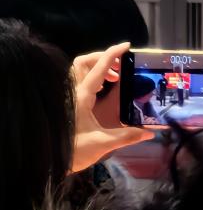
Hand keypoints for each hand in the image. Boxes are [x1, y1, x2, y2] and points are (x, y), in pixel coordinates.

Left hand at [71, 43, 153, 172]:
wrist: (46, 163)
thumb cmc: (72, 151)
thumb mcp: (102, 144)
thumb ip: (127, 136)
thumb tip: (149, 134)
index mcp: (82, 97)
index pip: (99, 67)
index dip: (113, 53)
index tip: (127, 46)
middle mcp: (73, 92)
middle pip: (83, 62)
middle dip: (102, 57)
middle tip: (119, 68)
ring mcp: (67, 97)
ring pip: (78, 70)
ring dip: (96, 67)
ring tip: (114, 79)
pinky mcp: (66, 103)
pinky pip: (77, 80)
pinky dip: (91, 77)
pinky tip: (101, 91)